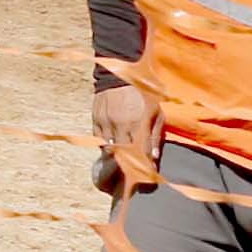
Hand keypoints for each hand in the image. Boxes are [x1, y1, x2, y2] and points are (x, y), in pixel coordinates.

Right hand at [89, 68, 162, 185]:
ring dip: (116, 158)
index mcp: (138, 124)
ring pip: (109, 150)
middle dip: (129, 166)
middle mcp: (121, 126)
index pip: (141, 153)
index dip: (144, 166)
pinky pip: (100, 140)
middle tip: (133, 173)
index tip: (147, 175)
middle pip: (124, 155)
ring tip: (122, 164)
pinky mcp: (96, 121)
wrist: (118, 76)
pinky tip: (112, 149)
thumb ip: (155, 135)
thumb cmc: (142, 94)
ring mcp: (106, 124)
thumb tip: (154, 157)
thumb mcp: (155, 112)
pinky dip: (106, 146)